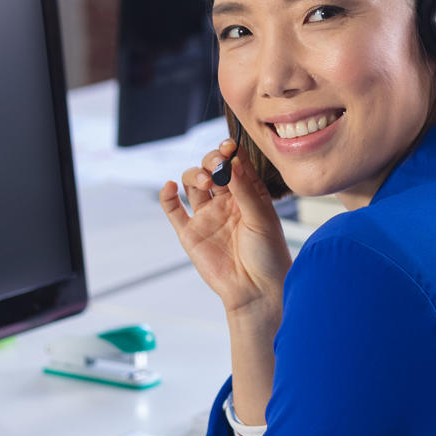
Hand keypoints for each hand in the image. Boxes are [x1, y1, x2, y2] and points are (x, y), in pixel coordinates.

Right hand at [159, 140, 291, 323]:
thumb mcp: (262, 218)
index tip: (228, 146)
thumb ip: (245, 190)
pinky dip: (167, 195)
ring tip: (205, 181)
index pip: (235, 163)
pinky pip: (173, 209)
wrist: (256, 290)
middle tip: (217, 165)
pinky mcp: (190, 233)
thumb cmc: (268, 255)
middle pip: (211, 169)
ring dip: (194, 175)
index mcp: (249, 194)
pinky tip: (169, 187)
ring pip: (192, 184)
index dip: (230, 152)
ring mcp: (207, 216)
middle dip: (211, 161)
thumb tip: (232, 162)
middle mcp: (226, 201)